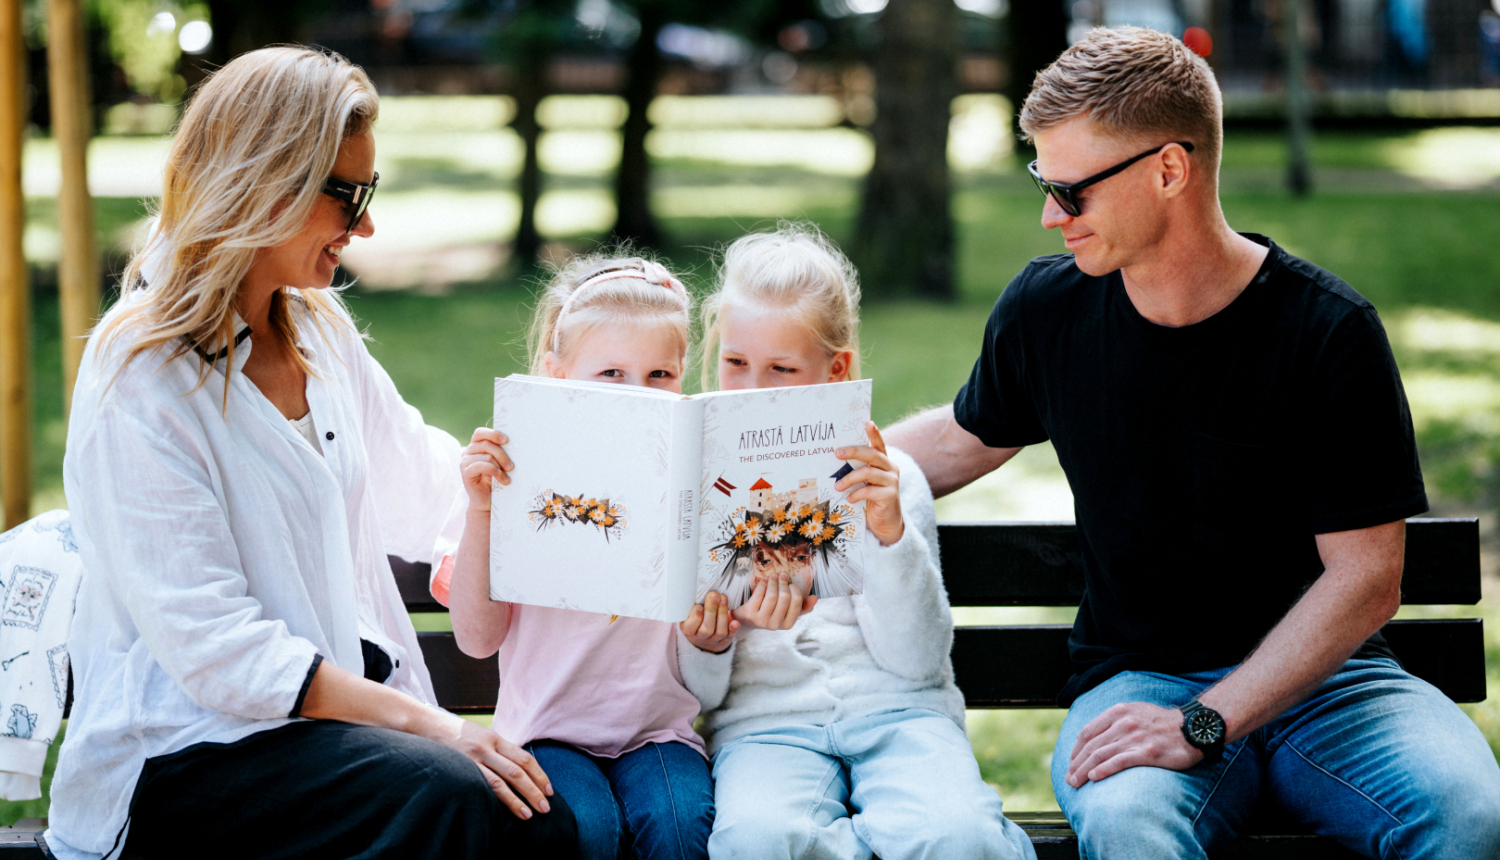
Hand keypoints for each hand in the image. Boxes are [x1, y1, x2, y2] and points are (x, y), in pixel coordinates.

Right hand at [430, 713, 553, 818]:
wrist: (429, 725)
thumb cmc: (459, 734)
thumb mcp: (483, 736)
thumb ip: (500, 751)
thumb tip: (520, 769)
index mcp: (497, 739)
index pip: (525, 758)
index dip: (540, 775)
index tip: (550, 790)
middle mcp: (488, 748)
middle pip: (517, 771)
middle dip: (534, 790)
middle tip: (546, 807)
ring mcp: (474, 758)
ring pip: (500, 782)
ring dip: (516, 800)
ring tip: (528, 814)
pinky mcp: (460, 768)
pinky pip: (481, 785)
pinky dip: (495, 798)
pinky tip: (502, 810)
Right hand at [461, 428, 512, 512]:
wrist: (487, 500)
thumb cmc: (495, 479)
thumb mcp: (499, 463)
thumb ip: (500, 452)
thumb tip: (515, 442)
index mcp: (475, 446)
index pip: (480, 433)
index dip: (493, 434)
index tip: (506, 440)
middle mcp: (468, 452)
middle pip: (487, 445)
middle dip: (502, 454)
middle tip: (511, 466)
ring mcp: (465, 462)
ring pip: (487, 456)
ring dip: (500, 466)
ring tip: (508, 476)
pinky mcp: (465, 473)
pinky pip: (482, 466)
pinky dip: (495, 472)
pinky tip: (503, 480)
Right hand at [680, 591, 738, 651]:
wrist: (702, 637)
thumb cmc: (694, 619)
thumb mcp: (688, 613)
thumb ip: (691, 603)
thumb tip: (698, 587)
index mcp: (688, 630)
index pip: (690, 626)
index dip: (695, 616)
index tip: (699, 605)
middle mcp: (700, 638)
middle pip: (707, 628)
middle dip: (711, 610)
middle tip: (714, 595)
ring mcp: (712, 641)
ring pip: (719, 632)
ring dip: (723, 614)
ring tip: (723, 598)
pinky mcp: (724, 642)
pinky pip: (730, 637)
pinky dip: (733, 629)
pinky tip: (735, 621)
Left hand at [732, 572, 816, 630]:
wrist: (747, 620)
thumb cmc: (770, 612)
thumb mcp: (787, 611)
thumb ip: (803, 606)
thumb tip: (815, 598)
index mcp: (787, 625)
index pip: (796, 602)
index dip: (794, 589)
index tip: (791, 583)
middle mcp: (775, 625)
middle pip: (784, 597)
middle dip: (783, 583)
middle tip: (782, 575)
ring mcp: (761, 621)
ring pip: (772, 596)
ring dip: (773, 582)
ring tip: (773, 576)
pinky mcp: (749, 615)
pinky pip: (759, 594)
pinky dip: (763, 584)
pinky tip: (764, 581)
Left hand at [835, 421, 903, 546]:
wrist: (885, 523)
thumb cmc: (870, 499)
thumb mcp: (864, 482)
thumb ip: (856, 470)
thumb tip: (833, 460)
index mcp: (883, 462)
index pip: (879, 444)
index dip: (874, 433)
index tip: (867, 423)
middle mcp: (890, 468)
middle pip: (872, 454)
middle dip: (854, 451)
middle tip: (837, 453)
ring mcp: (892, 481)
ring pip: (869, 472)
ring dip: (849, 478)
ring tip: (836, 486)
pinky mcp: (891, 496)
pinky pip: (870, 491)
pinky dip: (857, 494)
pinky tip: (849, 499)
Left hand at [1064, 702, 1201, 787]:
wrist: (1194, 728)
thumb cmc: (1163, 723)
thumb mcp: (1136, 711)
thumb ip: (1116, 720)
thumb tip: (1096, 737)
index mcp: (1118, 711)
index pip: (1087, 732)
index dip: (1075, 750)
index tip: (1071, 762)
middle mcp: (1123, 722)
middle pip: (1091, 746)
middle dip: (1076, 764)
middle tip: (1069, 779)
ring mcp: (1135, 737)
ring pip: (1100, 755)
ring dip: (1084, 771)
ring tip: (1075, 783)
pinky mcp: (1147, 752)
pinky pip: (1119, 762)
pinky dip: (1103, 770)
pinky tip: (1094, 778)